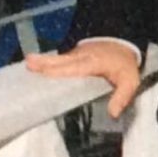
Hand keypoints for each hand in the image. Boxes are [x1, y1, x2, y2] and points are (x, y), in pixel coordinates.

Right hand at [26, 41, 140, 118]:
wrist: (126, 43)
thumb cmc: (125, 65)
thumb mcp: (130, 81)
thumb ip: (122, 96)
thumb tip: (113, 113)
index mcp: (95, 63)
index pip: (76, 67)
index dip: (61, 70)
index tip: (46, 73)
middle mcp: (83, 56)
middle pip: (62, 60)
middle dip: (46, 62)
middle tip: (29, 63)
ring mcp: (77, 53)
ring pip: (59, 58)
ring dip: (44, 61)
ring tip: (28, 63)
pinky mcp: (74, 53)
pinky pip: (60, 59)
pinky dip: (48, 62)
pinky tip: (36, 67)